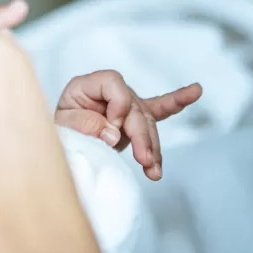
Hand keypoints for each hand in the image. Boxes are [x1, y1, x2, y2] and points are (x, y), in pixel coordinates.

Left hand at [55, 71, 201, 179]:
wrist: (58, 143)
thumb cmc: (57, 131)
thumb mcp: (60, 127)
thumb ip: (83, 125)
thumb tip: (112, 133)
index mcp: (86, 85)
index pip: (112, 82)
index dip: (118, 104)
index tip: (112, 128)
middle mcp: (108, 91)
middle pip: (134, 105)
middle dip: (141, 135)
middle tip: (144, 161)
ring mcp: (125, 104)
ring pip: (146, 121)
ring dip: (152, 146)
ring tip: (154, 171)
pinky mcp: (135, 118)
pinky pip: (159, 109)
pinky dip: (177, 102)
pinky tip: (196, 91)